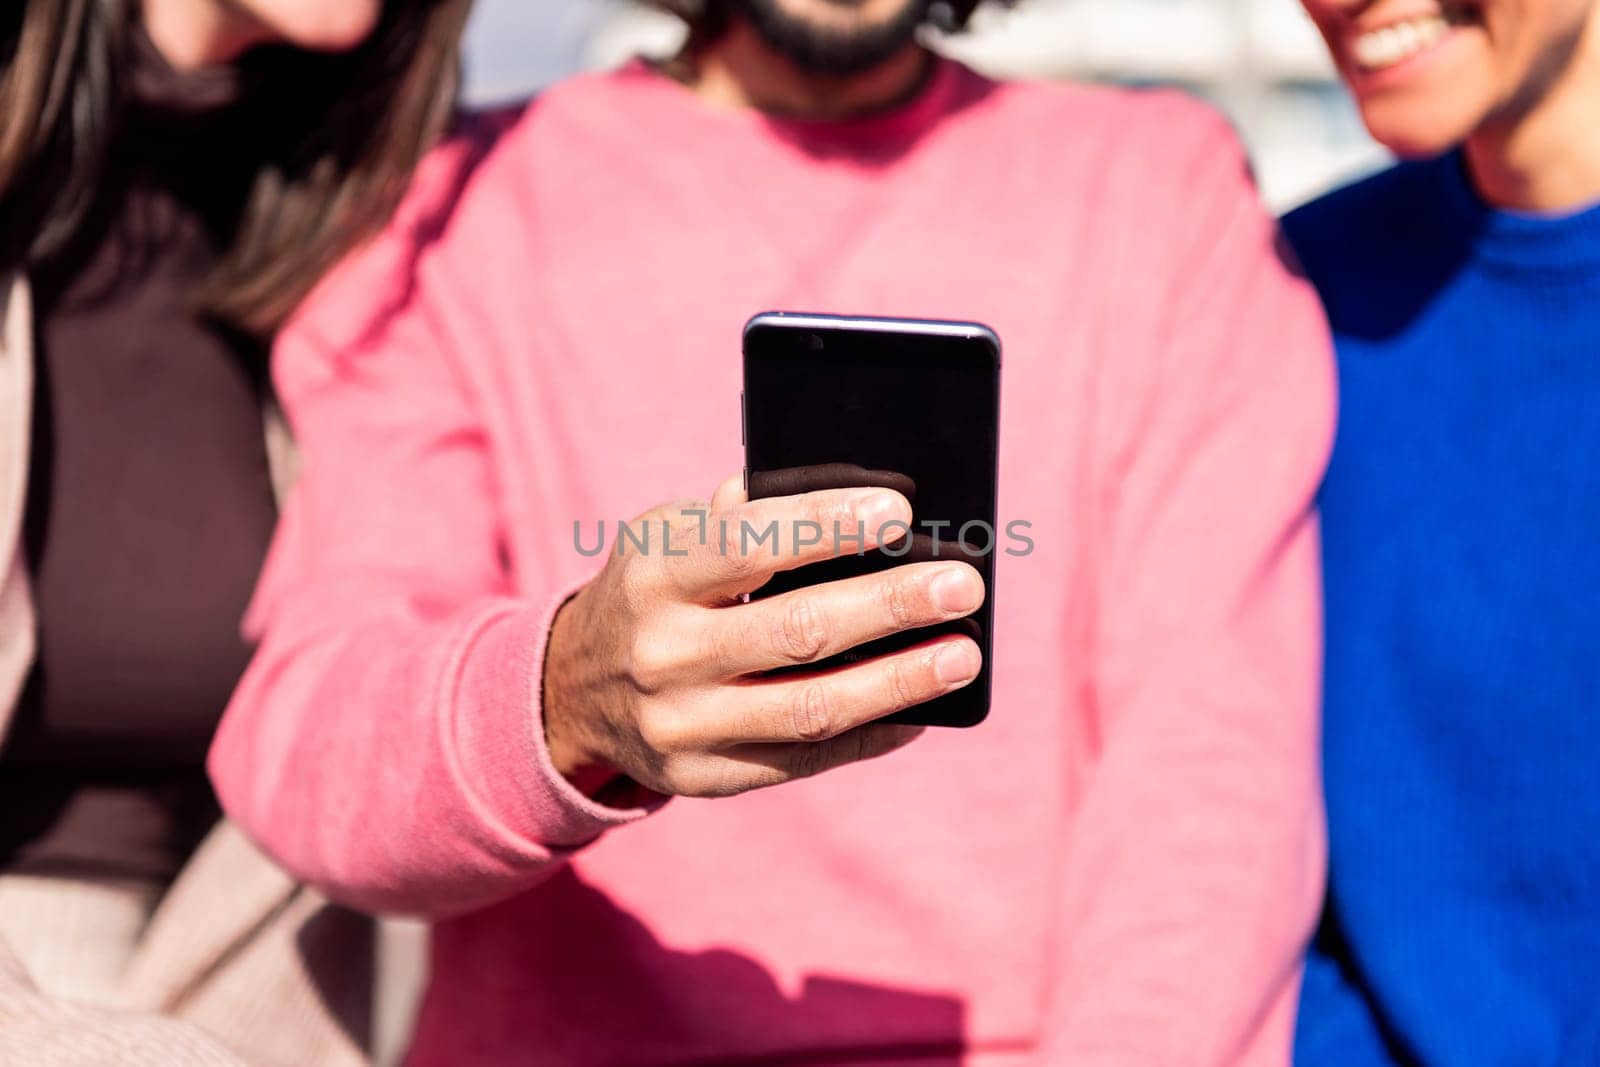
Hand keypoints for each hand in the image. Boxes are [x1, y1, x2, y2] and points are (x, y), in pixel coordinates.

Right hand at [542, 474, 984, 798]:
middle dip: (891, 606)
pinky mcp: (705, 777)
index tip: (899, 513)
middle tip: (962, 586)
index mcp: (653, 573)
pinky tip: (921, 710)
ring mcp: (681, 725)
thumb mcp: (670, 535)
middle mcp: (662, 653)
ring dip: (899, 681)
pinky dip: (871, 733)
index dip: (827, 527)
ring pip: (810, 708)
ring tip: (963, 656)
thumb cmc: (656, 590)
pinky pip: (804, 759)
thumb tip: (865, 509)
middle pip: (796, 631)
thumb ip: (748, 515)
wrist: (573, 690)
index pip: (749, 545)